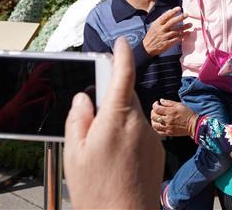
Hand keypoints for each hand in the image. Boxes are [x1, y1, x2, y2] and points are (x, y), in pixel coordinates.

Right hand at [64, 39, 162, 209]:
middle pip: (126, 97)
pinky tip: (116, 161)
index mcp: (117, 117)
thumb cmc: (97, 190)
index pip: (124, 74)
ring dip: (118, 123)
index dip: (122, 54)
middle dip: (111, 101)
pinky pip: (140, 134)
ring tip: (101, 152)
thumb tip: (84, 99)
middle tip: (91, 121)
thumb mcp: (74, 153)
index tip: (120, 42)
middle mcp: (139, 122)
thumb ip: (78, 119)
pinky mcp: (156, 150)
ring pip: (133, 117)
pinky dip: (127, 138)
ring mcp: (150, 136)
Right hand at [142, 6, 190, 56]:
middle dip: (180, 18)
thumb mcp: (154, 26)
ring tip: (190, 25)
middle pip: (171, 23)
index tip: (179, 8)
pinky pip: (176, 39)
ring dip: (184, 28)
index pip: (165, 17)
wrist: (147, 48)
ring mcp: (164, 37)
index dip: (172, 12)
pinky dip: (182, 36)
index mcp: (157, 25)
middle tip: (187, 15)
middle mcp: (161, 30)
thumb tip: (169, 11)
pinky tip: (187, 33)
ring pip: (176, 31)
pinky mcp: (167, 44)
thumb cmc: (151, 36)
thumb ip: (161, 19)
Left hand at [151, 99, 198, 137]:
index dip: (154, 105)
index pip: (156, 108)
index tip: (157, 103)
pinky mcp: (169, 133)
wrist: (193, 125)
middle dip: (152, 112)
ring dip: (153, 120)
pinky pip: (158, 131)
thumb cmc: (187, 113)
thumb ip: (169, 102)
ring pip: (154, 125)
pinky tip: (157, 124)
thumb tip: (161, 100)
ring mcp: (167, 127)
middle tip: (155, 110)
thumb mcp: (179, 105)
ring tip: (155, 117)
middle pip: (154, 116)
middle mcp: (167, 120)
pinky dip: (155, 127)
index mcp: (170, 112)